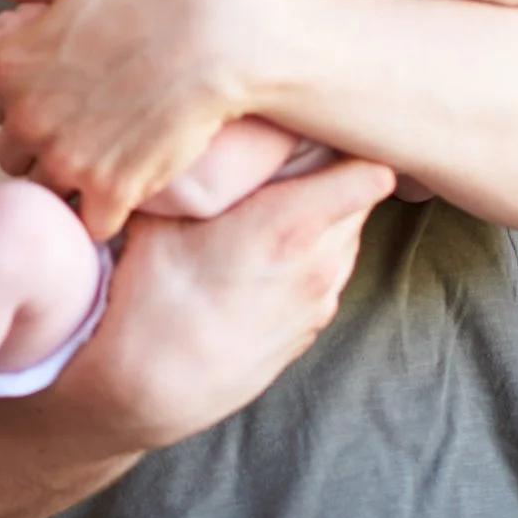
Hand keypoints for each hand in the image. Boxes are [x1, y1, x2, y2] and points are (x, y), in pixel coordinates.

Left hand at [0, 0, 286, 236]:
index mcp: (7, 69)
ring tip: (108, 161)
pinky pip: (89, 224)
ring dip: (71, 184)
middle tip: (87, 132)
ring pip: (46, 191)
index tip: (63, 99)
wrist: (221, 35)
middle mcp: (26, 118)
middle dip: (43, 148)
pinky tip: (127, 192)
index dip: (27, 104)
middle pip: (14, 156)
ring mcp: (65, 158)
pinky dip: (105, 214)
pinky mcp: (108, 190)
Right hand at [56, 156, 394, 450]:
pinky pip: (326, 272)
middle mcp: (320, 264)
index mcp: (291, 226)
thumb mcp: (160, 217)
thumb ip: (197, 168)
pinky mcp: (310, 328)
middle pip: (360, 197)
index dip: (348, 143)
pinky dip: (308, 254)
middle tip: (289, 151)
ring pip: (345, 236)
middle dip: (333, 171)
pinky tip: (259, 255)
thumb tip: (206, 125)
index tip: (320, 126)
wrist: (150, 391)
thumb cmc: (149, 299)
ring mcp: (320, 300)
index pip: (369, 171)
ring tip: (270, 202)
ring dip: (322, 214)